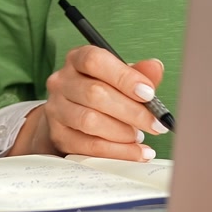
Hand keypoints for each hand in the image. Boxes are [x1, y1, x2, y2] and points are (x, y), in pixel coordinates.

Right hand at [10, 49, 166, 160]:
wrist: (73, 117)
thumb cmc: (101, 92)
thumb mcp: (120, 78)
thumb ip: (139, 73)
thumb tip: (155, 68)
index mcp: (77, 59)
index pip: (95, 61)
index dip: (124, 77)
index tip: (149, 93)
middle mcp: (62, 81)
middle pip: (95, 93)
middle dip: (132, 111)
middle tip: (155, 123)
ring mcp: (56, 109)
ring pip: (89, 121)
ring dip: (122, 132)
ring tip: (140, 135)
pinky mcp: (58, 136)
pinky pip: (88, 146)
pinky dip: (117, 151)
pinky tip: (135, 152)